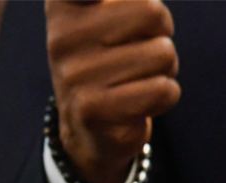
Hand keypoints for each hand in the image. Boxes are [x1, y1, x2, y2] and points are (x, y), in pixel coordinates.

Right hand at [46, 0, 180, 182]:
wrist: (89, 128)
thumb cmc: (110, 58)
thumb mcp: (108, 13)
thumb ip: (131, 0)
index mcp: (63, 7)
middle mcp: (61, 38)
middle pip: (152, 12)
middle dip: (160, 33)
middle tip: (137, 51)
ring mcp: (75, 75)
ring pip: (162, 53)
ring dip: (164, 68)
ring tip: (136, 79)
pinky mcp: (93, 110)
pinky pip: (163, 90)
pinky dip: (164, 97)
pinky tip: (138, 103)